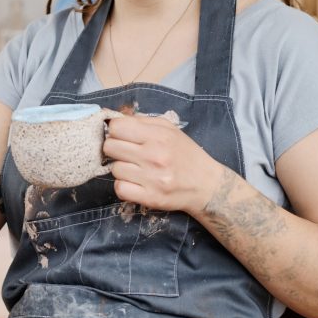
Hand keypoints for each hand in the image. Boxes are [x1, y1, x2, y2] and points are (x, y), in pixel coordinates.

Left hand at [103, 114, 217, 213]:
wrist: (207, 185)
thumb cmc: (186, 155)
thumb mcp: (170, 130)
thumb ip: (142, 122)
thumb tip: (113, 120)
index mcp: (159, 135)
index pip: (116, 127)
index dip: (115, 131)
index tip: (122, 137)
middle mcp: (154, 156)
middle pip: (110, 147)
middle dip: (116, 149)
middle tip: (128, 154)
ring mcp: (152, 178)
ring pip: (114, 169)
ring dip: (122, 169)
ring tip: (137, 170)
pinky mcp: (150, 198)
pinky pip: (120, 188)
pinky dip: (124, 186)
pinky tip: (135, 183)